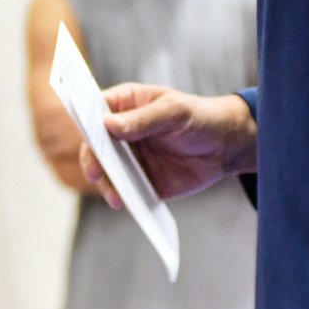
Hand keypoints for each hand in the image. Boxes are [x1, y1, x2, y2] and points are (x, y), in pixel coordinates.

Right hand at [77, 84, 257, 203]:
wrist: (224, 148)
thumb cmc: (198, 118)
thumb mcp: (174, 112)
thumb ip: (144, 119)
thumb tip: (108, 125)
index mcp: (125, 105)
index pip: (96, 108)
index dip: (85, 116)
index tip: (84, 129)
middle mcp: (120, 132)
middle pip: (94, 144)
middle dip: (92, 157)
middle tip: (95, 170)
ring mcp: (127, 158)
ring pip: (105, 171)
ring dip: (106, 183)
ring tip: (115, 195)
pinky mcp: (138, 181)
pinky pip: (124, 190)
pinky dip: (122, 197)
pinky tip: (126, 203)